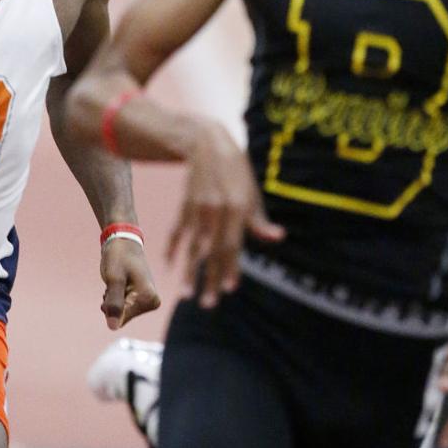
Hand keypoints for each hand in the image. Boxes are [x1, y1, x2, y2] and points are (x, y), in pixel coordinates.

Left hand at [101, 240, 160, 329]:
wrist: (123, 242)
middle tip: (114, 283)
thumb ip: (114, 304)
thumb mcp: (114, 280)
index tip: (114, 285)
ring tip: (116, 282)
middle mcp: (152, 302)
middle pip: (122, 317)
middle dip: (112, 304)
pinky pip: (122, 308)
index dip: (111, 305)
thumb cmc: (119, 257)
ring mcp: (147, 301)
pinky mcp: (141, 299)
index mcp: (150, 298)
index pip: (122, 318)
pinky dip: (114, 298)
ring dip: (112, 300)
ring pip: (120, 313)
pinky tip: (118, 284)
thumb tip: (113, 327)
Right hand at [166, 120, 283, 307]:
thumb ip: (259, 219)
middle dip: (210, 278)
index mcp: (238, 207)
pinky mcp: (185, 205)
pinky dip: (173, 248)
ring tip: (186, 294)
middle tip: (209, 304)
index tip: (229, 289)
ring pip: (193, 246)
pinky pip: (177, 231)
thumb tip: (277, 238)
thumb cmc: (236, 171)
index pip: (234, 243)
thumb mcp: (251, 192)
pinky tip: (170, 265)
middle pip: (213, 250)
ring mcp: (198, 208)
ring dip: (189, 271)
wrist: (207, 143)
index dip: (231, 267)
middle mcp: (217, 209)